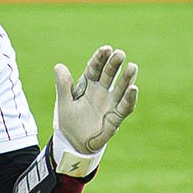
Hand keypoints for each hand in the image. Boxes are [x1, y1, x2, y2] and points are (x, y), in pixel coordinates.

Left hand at [52, 46, 138, 171]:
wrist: (73, 143)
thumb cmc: (69, 121)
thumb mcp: (64, 103)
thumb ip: (63, 86)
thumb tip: (58, 66)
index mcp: (88, 84)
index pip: (95, 68)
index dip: (100, 58)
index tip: (106, 49)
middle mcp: (101, 91)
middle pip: (109, 74)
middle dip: (114, 64)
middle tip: (120, 54)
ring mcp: (110, 103)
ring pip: (121, 88)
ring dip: (127, 78)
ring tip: (133, 67)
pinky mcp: (115, 117)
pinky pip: (124, 107)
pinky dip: (129, 98)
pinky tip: (133, 89)